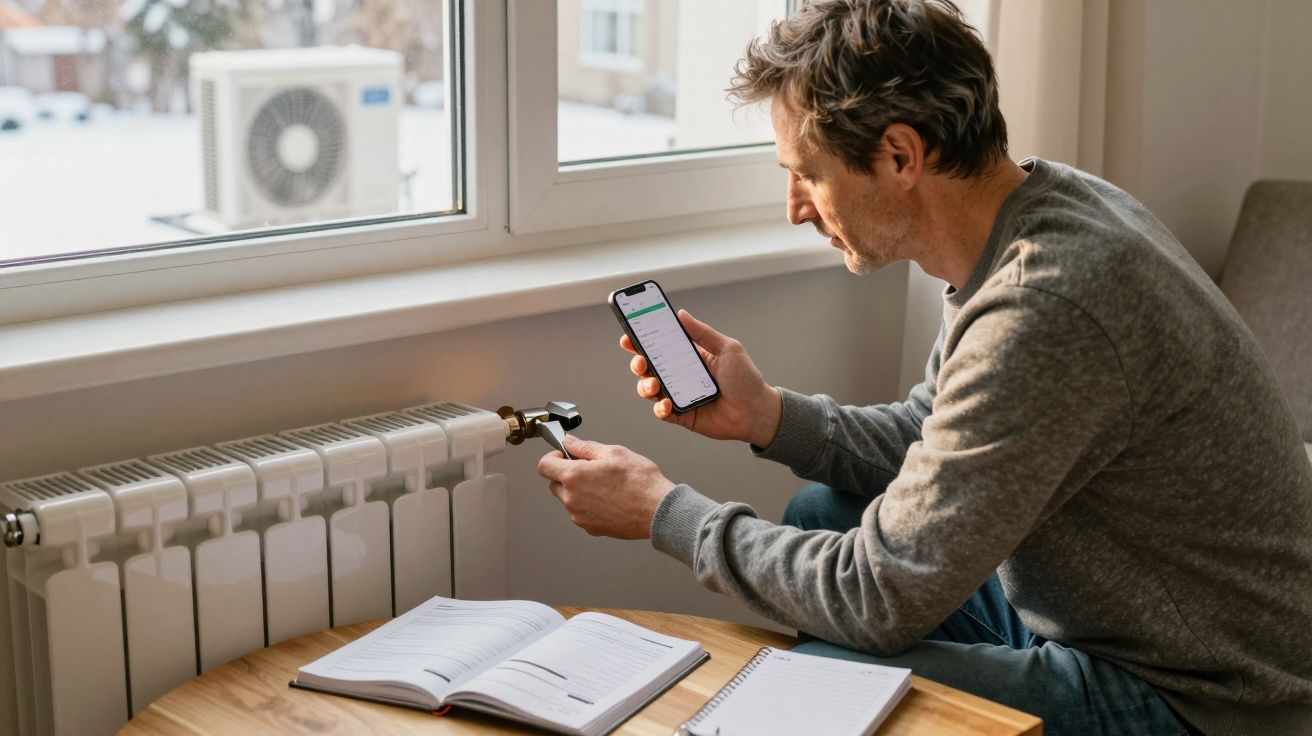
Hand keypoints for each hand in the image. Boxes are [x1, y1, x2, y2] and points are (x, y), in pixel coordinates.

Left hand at [537, 435, 675, 538]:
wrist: (658, 511)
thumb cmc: (640, 482)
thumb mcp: (614, 452)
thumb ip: (585, 447)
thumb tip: (569, 443)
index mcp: (574, 476)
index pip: (544, 465)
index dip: (553, 457)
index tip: (565, 455)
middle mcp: (572, 499)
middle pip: (554, 483)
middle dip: (567, 474)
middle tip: (590, 468)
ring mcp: (579, 516)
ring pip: (569, 499)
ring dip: (579, 491)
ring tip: (605, 485)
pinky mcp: (590, 528)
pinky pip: (581, 513)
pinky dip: (589, 505)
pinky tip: (609, 499)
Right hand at [621, 309, 781, 447]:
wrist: (757, 411)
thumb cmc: (746, 379)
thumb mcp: (727, 349)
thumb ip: (703, 333)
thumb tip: (681, 314)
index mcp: (689, 356)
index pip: (660, 346)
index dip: (641, 340)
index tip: (629, 335)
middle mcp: (680, 375)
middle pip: (648, 367)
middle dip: (638, 362)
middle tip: (640, 360)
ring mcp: (679, 395)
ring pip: (650, 389)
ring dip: (645, 385)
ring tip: (653, 384)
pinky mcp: (681, 415)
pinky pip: (662, 411)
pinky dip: (659, 407)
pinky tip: (666, 403)